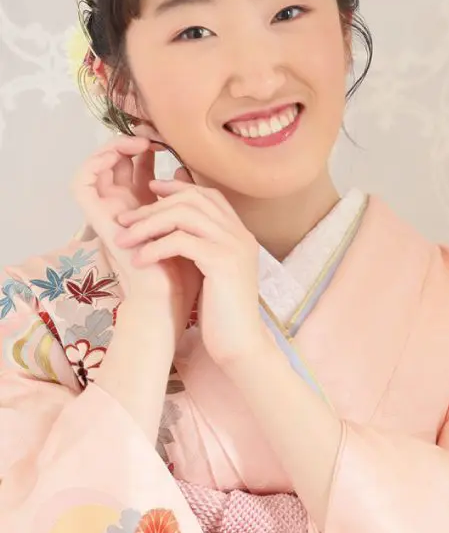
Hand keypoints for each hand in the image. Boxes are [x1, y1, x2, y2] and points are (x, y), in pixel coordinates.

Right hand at [71, 132, 200, 340]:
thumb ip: (184, 199)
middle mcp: (121, 210)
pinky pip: (83, 181)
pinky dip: (98, 162)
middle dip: (131, 143)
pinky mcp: (96, 218)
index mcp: (142, 212)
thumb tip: (184, 169)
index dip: (149, 151)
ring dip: (114, 148)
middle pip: (116, 164)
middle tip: (152, 132)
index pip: (138, 170)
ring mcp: (107, 214)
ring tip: (141, 142)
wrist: (167, 300)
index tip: (168, 140)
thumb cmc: (183, 273)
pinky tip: (126, 154)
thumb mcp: (188, 227)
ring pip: (96, 167)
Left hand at [113, 178, 263, 367]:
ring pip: (184, 214)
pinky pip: (181, 241)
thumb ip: (197, 246)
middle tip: (125, 220)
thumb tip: (170, 227)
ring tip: (124, 240)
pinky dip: (155, 247)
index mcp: (239, 234)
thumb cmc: (221, 315)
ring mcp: (233, 246)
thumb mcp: (210, 272)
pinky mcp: (222, 263)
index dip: (177, 188)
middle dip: (153, 206)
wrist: (240, 345)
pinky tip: (139, 261)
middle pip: (192, 199)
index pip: (207, 194)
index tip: (149, 191)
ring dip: (148, 224)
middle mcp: (239, 234)